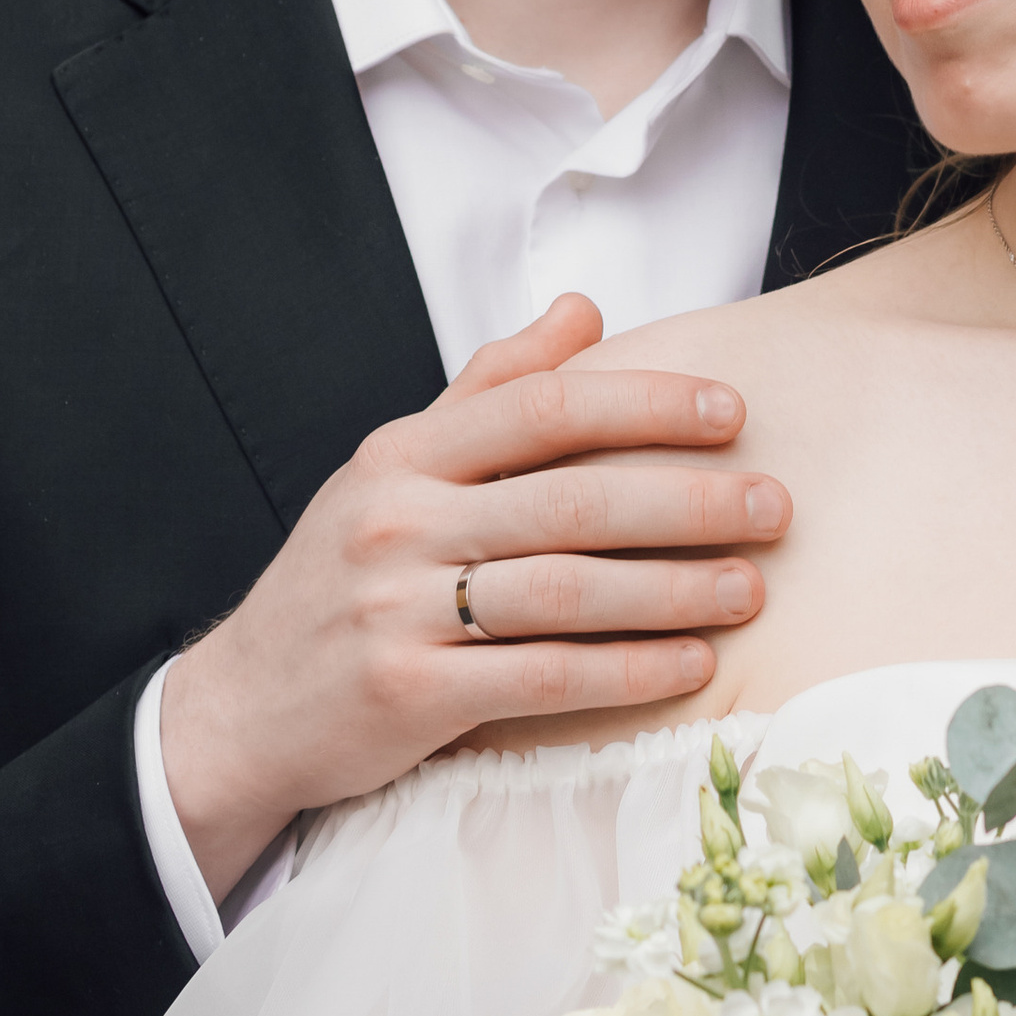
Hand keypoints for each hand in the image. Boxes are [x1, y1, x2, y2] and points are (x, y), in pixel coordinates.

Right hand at [159, 294, 785, 900]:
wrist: (242, 707)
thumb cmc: (341, 580)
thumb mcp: (392, 469)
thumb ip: (487, 390)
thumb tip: (582, 309)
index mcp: (402, 453)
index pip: (540, 405)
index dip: (644, 401)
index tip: (730, 409)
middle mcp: (397, 520)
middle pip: (570, 498)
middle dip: (687, 499)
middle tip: (773, 504)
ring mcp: (397, 608)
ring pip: (566, 589)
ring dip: (674, 589)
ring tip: (750, 588)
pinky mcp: (408, 694)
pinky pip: (542, 678)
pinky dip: (627, 670)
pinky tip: (691, 666)